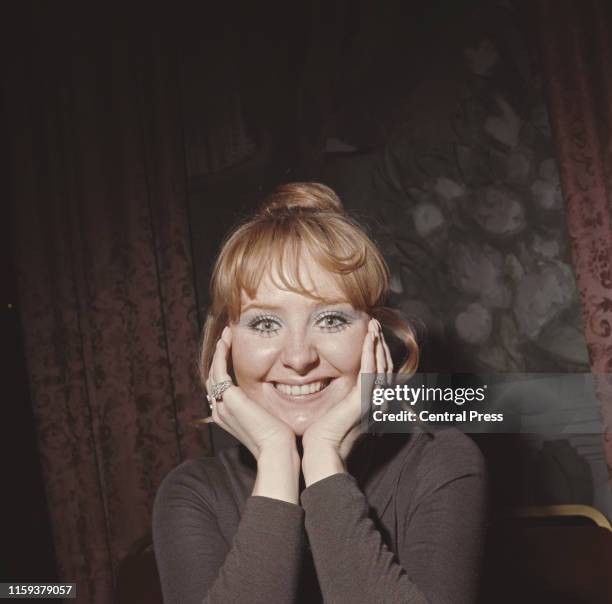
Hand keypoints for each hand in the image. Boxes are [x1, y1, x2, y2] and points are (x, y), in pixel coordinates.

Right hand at [205, 327, 296, 460]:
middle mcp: (220, 410)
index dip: (224, 366)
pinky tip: (226, 341)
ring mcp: (221, 405)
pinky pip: (219, 371)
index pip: (221, 385)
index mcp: (227, 414)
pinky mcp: (228, 398)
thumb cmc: (279, 435)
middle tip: (226, 337)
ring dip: (219, 351)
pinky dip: (221, 355)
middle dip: (219, 355)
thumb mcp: (267, 414)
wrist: (277, 447)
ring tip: (226, 335)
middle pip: (214, 377)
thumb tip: (274, 388)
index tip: (232, 349)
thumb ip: (262, 403)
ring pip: (214, 372)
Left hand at [302, 318, 393, 465]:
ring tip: (374, 325)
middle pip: (384, 365)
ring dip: (377, 343)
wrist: (322, 450)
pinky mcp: (363, 398)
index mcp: (370, 401)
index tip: (371, 334)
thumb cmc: (322, 434)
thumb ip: (339, 398)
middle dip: (380, 343)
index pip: (379, 371)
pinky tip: (369, 338)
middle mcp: (375, 399)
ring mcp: (372, 399)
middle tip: (375, 324)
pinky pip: (370, 370)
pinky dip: (370, 352)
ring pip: (381, 364)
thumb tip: (327, 384)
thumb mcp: (334, 410)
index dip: (377, 352)